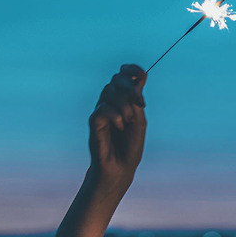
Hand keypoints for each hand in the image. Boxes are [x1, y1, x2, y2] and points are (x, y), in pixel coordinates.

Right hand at [88, 64, 146, 187]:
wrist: (121, 167)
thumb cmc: (131, 145)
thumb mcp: (140, 120)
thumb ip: (137, 99)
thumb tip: (141, 76)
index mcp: (124, 99)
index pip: (124, 75)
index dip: (131, 69)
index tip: (141, 73)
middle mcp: (111, 101)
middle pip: (117, 79)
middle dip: (131, 88)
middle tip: (140, 104)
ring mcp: (101, 109)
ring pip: (110, 92)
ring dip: (125, 106)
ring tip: (128, 123)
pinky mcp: (94, 120)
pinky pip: (103, 108)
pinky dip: (115, 116)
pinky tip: (120, 126)